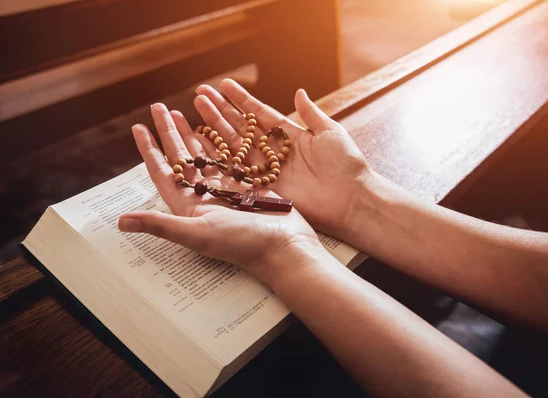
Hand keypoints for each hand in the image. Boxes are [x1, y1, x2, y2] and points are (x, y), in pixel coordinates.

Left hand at [118, 103, 320, 283]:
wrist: (284, 247)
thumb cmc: (242, 244)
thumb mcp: (197, 233)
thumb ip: (160, 224)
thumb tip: (120, 222)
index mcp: (188, 206)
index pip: (162, 172)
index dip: (148, 150)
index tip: (138, 128)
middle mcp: (205, 196)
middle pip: (181, 157)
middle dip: (168, 132)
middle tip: (158, 107)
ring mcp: (226, 189)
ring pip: (204, 154)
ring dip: (192, 133)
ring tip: (181, 112)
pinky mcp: (247, 184)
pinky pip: (228, 157)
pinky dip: (220, 140)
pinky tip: (213, 126)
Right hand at [194, 79, 372, 241]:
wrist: (351, 200)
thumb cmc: (346, 165)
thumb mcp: (330, 133)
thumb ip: (311, 114)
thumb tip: (299, 92)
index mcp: (289, 135)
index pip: (259, 113)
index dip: (240, 99)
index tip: (222, 85)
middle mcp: (273, 152)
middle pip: (241, 127)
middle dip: (220, 111)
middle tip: (199, 95)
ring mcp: (266, 170)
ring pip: (234, 146)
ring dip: (215, 129)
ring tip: (196, 111)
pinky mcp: (263, 188)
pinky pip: (238, 171)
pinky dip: (221, 159)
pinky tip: (203, 145)